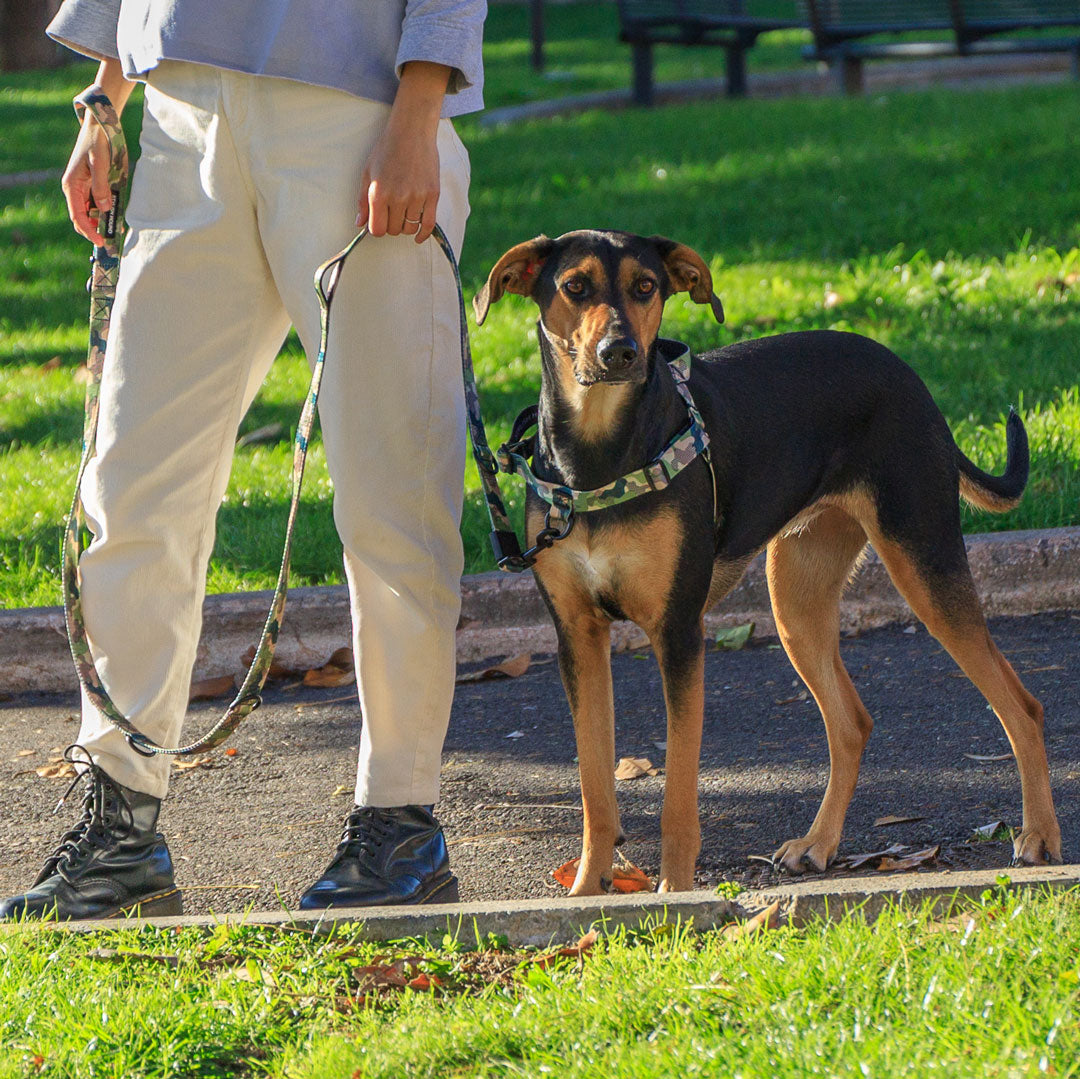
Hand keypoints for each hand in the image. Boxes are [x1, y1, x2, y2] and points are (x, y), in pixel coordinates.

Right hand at [62, 110, 115, 245]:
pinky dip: (106, 213)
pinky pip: (97, 204)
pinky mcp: (92, 185)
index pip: (77, 216)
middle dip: (95, 231)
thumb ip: (101, 187)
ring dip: (102, 224)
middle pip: (82, 218)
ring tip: (117, 233)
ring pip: (90, 213)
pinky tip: (117, 219)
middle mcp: (75, 189)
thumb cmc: (97, 142)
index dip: (89, 231)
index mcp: (72, 185)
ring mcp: (83, 188)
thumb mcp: (99, 164)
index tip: (101, 241)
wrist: (99, 127)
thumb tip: (103, 209)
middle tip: (112, 242)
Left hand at [356, 61, 450, 243]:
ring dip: (406, 226)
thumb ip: (362, 200)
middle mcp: (398, 197)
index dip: (377, 228)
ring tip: (404, 214)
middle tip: (392, 213)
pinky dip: (423, 234)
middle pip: (394, 230)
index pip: (377, 230)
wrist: (412, 131)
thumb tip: (359, 224)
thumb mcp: (368, 172)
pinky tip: (418, 236)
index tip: (379, 222)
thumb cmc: (386, 149)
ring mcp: (417, 197)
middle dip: (391, 225)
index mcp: (378, 193)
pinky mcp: (432, 195)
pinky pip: (429, 224)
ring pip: (410, 228)